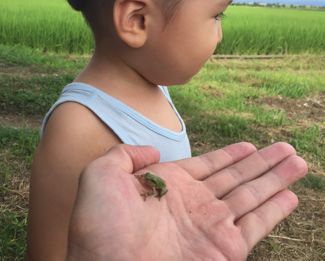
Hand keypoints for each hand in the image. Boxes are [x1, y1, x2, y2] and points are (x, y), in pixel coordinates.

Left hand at [66, 142, 306, 260]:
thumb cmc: (98, 226)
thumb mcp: (101, 174)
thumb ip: (125, 155)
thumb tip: (153, 151)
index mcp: (169, 185)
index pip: (208, 165)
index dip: (230, 154)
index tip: (250, 145)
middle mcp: (194, 204)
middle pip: (237, 177)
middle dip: (262, 163)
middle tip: (286, 148)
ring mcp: (210, 227)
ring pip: (252, 195)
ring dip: (276, 178)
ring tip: (297, 161)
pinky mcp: (224, 250)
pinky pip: (257, 225)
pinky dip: (275, 211)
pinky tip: (290, 195)